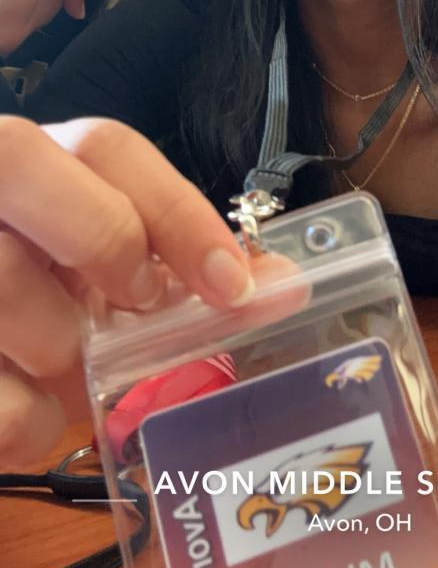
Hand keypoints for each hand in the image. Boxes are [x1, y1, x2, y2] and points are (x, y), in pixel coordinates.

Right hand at [0, 117, 305, 467]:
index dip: (175, 211)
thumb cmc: (34, 309)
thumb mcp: (96, 280)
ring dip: (59, 347)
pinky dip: (23, 422)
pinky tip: (28, 417)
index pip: (105, 145)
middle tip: (134, 306)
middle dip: (100, 238)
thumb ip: (175, 270)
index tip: (232, 286)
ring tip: (69, 370)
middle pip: (25, 161)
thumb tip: (281, 283)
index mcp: (28, 161)